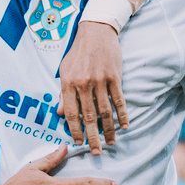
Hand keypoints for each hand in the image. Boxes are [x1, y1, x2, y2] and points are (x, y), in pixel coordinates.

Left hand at [60, 22, 127, 154]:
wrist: (95, 31)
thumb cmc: (78, 52)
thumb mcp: (64, 70)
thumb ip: (63, 93)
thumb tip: (60, 114)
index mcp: (68, 83)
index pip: (71, 114)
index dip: (75, 130)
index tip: (79, 143)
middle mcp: (83, 84)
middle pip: (89, 117)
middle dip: (93, 137)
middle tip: (96, 152)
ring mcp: (100, 81)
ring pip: (105, 112)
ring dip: (109, 130)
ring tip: (111, 143)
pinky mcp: (114, 77)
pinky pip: (119, 100)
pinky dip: (122, 115)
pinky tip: (124, 126)